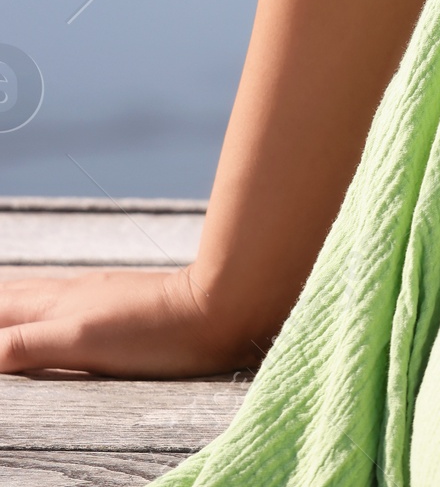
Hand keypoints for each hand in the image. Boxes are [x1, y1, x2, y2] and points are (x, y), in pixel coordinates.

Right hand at [0, 265, 267, 377]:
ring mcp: (100, 295)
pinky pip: (70, 300)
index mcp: (58, 304)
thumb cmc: (153, 331)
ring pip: (44, 293)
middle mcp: (74, 293)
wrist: (220, 307)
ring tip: (7, 305)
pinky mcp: (123, 303)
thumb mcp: (81, 341)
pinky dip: (47, 305)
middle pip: (17, 295)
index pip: (3, 306)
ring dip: (16, 300)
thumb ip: (27, 344)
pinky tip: (62, 311)